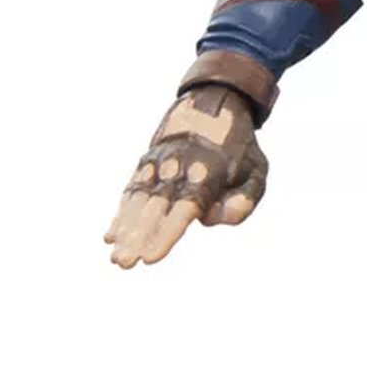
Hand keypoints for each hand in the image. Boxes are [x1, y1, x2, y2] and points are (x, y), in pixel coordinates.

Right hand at [105, 84, 267, 267]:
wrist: (214, 102)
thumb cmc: (239, 148)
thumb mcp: (257, 171)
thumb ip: (243, 201)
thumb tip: (208, 219)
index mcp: (208, 172)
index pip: (184, 208)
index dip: (166, 234)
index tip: (151, 258)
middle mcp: (178, 167)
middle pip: (155, 208)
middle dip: (138, 237)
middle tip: (124, 264)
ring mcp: (159, 163)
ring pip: (138, 200)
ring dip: (125, 230)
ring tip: (115, 256)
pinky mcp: (147, 162)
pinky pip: (131, 190)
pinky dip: (120, 213)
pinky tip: (110, 237)